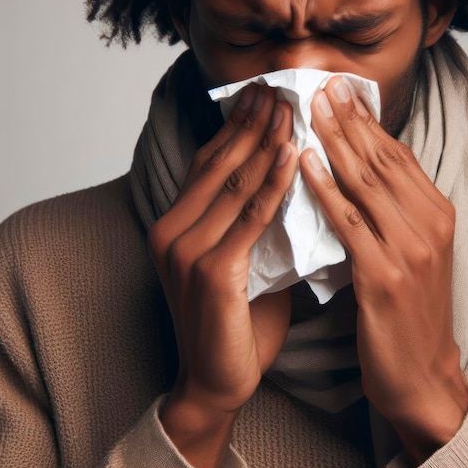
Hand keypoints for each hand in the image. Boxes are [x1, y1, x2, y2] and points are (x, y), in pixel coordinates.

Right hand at [148, 83, 297, 467]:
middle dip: (252, 122)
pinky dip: (275, 182)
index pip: (209, 161)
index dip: (235, 125)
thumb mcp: (242, 261)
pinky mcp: (210, 271)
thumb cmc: (236, 322)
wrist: (218, 381)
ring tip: (290, 107)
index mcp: (176, 223)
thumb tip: (290, 183)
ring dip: (266, 141)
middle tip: (278, 86)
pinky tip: (294, 154)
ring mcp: (187, 249)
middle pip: (219, 162)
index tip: (260, 94)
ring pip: (235, 182)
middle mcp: (173, 229)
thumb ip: (254, 224)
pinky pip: (251, 216)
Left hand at [300, 76, 467, 463]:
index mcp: (437, 213)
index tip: (340, 91)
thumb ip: (391, 208)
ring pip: (366, 182)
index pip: (397, 154)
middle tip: (320, 84)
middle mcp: (429, 223)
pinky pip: (348, 221)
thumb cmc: (409, 309)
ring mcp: (410, 248)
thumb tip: (358, 166)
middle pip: (381, 159)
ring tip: (308, 109)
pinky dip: (325, 188)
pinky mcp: (384, 275)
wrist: (422, 372)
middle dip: (348, 118)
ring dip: (334, 141)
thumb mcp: (411, 249)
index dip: (366, 120)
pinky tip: (304, 163)